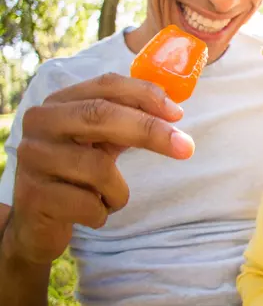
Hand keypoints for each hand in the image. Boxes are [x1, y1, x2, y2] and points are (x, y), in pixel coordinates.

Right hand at [8, 72, 193, 264]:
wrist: (37, 219)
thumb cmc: (77, 173)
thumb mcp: (100, 140)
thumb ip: (128, 120)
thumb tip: (173, 114)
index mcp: (60, 102)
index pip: (105, 85)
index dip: (144, 95)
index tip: (178, 114)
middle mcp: (40, 122)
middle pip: (101, 116)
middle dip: (149, 131)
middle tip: (186, 147)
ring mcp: (33, 157)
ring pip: (99, 168)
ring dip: (118, 190)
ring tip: (108, 197)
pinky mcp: (35, 195)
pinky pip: (89, 204)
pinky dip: (102, 212)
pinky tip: (90, 212)